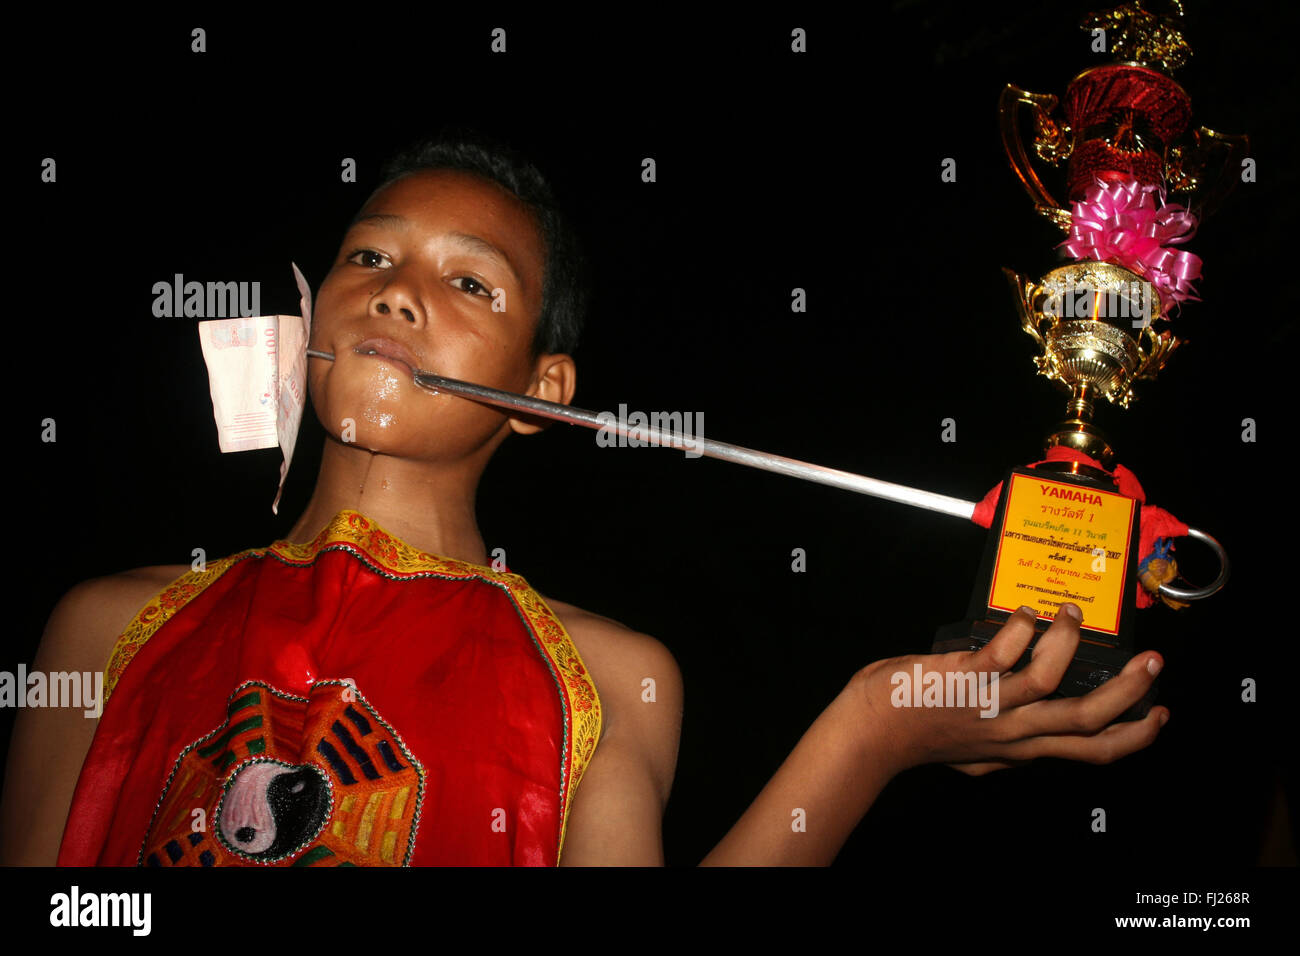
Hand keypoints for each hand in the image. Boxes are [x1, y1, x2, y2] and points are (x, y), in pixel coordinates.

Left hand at [851, 604, 1168, 776]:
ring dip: (1069, 643)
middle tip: (1154, 663)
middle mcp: (1010, 732)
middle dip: (1129, 693)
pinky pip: (1004, 652)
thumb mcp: (973, 755)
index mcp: (1020, 747)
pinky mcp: (963, 679)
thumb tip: (1031, 742)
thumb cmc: (915, 733)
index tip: (1159, 716)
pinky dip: (1022, 629)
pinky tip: (1025, 614)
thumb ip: (1005, 747)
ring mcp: (987, 705)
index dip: (1133, 736)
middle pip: (1086, 722)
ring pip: (1051, 682)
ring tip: (1071, 615)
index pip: (1090, 751)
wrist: (869, 733)